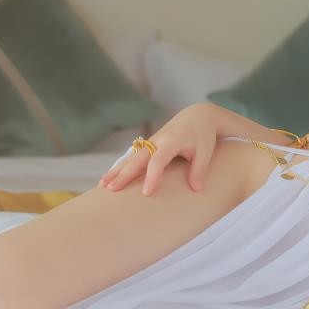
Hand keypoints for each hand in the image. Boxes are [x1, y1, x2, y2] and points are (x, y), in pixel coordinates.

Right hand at [97, 103, 223, 196]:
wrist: (198, 115)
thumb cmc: (203, 134)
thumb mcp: (206, 151)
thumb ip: (199, 169)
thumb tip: (196, 189)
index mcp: (171, 141)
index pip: (158, 160)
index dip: (152, 176)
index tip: (146, 193)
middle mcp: (157, 141)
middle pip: (137, 158)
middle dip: (123, 174)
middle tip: (111, 189)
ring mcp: (151, 142)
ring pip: (130, 157)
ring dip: (116, 170)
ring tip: (102, 185)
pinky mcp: (148, 145)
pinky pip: (131, 157)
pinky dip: (120, 167)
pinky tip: (109, 178)